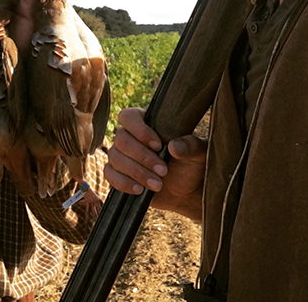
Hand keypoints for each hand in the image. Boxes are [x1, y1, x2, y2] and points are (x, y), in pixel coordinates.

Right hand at [104, 107, 206, 221]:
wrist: (187, 190)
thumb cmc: (192, 164)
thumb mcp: (198, 153)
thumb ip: (190, 146)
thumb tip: (174, 146)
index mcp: (146, 122)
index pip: (129, 116)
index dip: (139, 130)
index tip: (158, 145)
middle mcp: (130, 136)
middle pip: (121, 139)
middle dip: (142, 157)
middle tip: (163, 171)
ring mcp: (122, 155)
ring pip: (115, 157)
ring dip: (136, 172)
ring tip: (157, 184)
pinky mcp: (118, 173)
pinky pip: (110, 174)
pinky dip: (124, 183)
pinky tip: (140, 190)